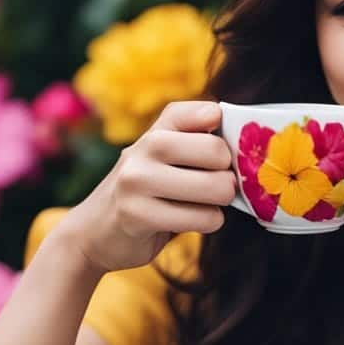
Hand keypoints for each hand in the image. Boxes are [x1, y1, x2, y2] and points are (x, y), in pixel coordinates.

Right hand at [55, 101, 236, 274]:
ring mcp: (137, 179)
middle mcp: (146, 145)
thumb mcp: (165, 158)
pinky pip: (203, 218)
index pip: (209, 112)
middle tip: (216, 186)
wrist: (95, 232)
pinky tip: (192, 221)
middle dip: (228, 176)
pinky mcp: (137, 214)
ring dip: (219, 204)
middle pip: (218, 152)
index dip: (228, 136)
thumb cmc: (147, 192)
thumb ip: (198, 142)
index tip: (219, 157)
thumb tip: (249, 142)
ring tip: (203, 205)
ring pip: (215, 188)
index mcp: (160, 127)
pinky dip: (209, 222)